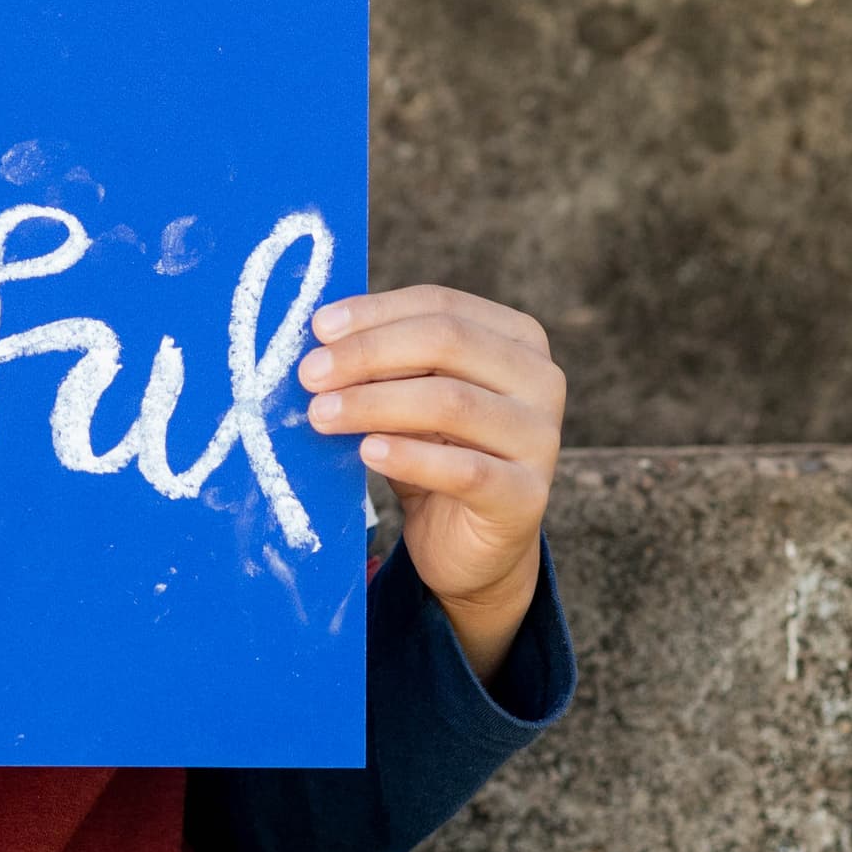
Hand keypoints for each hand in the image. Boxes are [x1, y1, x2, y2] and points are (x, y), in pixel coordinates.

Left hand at [296, 286, 562, 677]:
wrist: (468, 546)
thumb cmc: (435, 453)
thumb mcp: (412, 396)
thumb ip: (385, 361)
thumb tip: (319, 335)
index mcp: (517, 339)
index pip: (442, 305)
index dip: (376, 312)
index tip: (318, 328)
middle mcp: (541, 379)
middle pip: (448, 342)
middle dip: (368, 354)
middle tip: (310, 375)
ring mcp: (541, 438)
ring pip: (452, 402)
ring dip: (374, 404)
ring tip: (321, 415)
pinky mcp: (526, 495)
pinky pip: (464, 470)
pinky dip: (410, 457)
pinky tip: (368, 452)